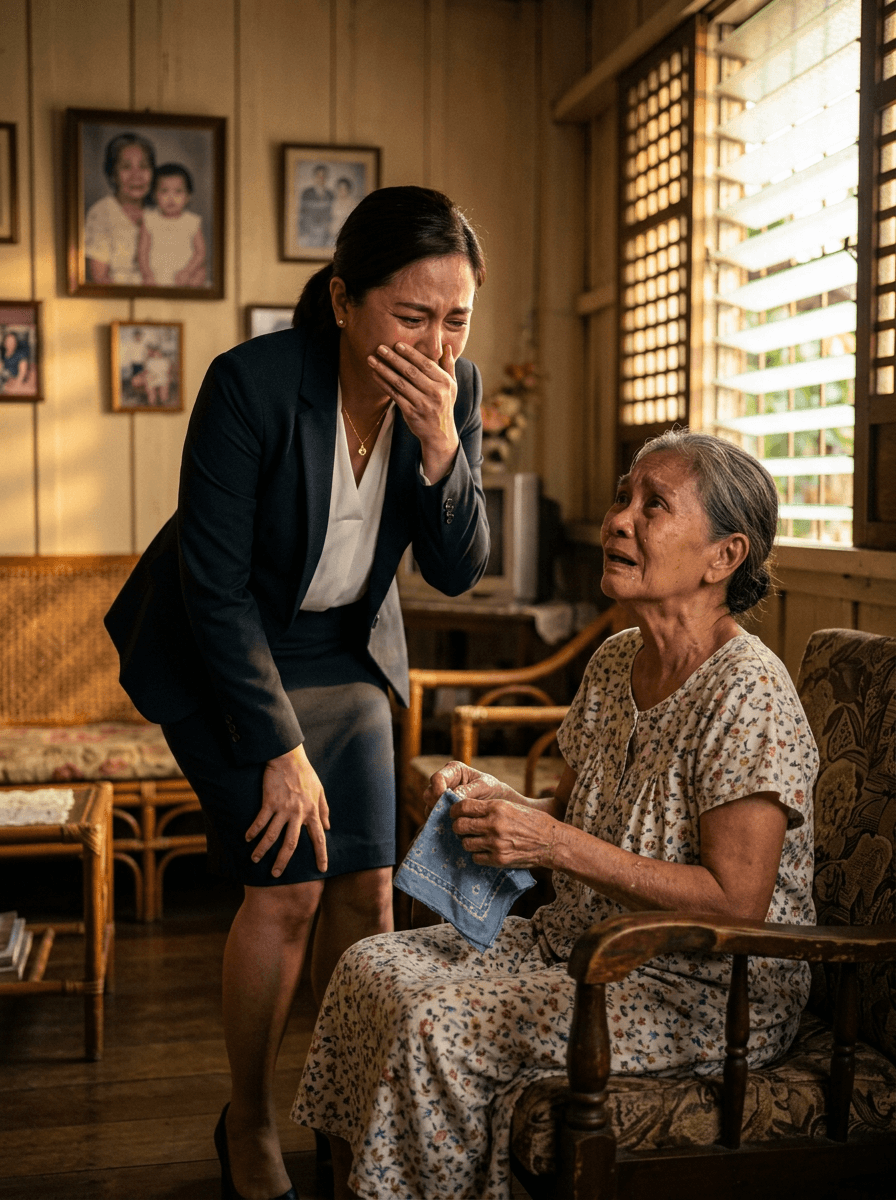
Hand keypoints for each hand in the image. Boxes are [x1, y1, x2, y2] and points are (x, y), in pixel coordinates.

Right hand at [246, 743, 329, 876]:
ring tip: (255, 859)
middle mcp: (298, 813)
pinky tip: (247, 838)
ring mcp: (283, 808)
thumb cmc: (305, 773)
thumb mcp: (320, 790)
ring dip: (262, 849)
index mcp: (312, 811)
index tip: (322, 869)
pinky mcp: (270, 802)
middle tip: (276, 874)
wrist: (288, 758)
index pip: (318, 838)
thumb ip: (324, 809)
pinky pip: (260, 820)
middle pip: (291, 843)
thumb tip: (328, 826)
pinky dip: (253, 831)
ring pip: (272, 835)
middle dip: (283, 861)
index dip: (321, 854)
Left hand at [367, 342, 459, 481]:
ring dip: (384, 370)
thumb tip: (447, 346)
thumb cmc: (444, 405)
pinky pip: (394, 395)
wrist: (440, 433)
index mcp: (445, 383)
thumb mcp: (452, 386)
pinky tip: (375, 375)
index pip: (426, 364)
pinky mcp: (411, 413)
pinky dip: (383, 384)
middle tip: (380, 348)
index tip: (397, 344)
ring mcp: (422, 403)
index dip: (410, 354)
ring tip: (372, 359)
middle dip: (394, 358)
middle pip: (411, 372)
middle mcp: (435, 393)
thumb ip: (448, 366)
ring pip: (400, 383)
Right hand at [421, 760, 525, 817]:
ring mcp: (441, 800)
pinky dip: (442, 824)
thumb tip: (455, 797)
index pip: (437, 778)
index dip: (438, 788)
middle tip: (449, 813)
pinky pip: (436, 820)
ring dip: (439, 816)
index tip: (445, 797)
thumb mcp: (485, 786)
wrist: (498, 804)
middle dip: (436, 804)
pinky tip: (453, 828)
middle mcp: (444, 784)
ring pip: (429, 808)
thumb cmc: (492, 790)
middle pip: (428, 794)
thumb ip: (470, 790)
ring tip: (454, 821)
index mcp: (453, 771)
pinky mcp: (443, 813)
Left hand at [450, 794, 559, 870]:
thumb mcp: (509, 806)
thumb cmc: (530, 821)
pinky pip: (476, 858)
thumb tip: (464, 809)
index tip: (454, 813)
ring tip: (475, 839)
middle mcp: (494, 825)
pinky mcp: (499, 859)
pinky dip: (477, 854)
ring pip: (465, 843)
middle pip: (459, 826)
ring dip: (467, 841)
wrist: (550, 841)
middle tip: (460, 827)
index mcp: (496, 807)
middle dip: (457, 826)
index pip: (463, 806)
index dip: (454, 810)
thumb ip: (488, 807)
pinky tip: (485, 850)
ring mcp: (496, 843)